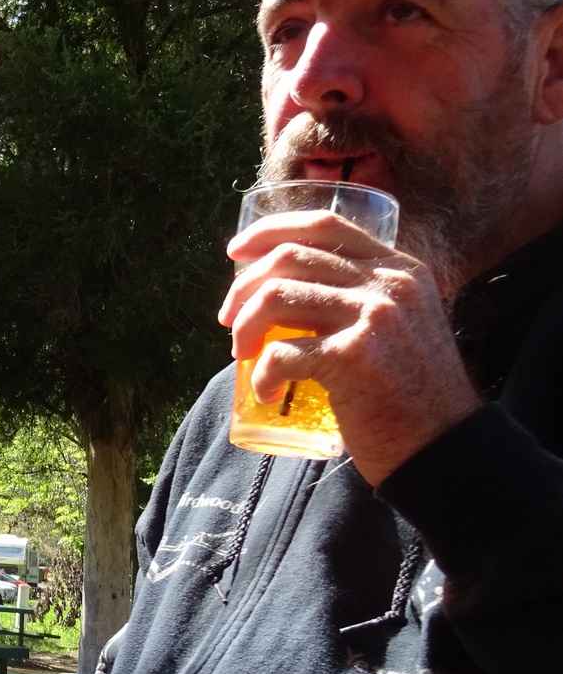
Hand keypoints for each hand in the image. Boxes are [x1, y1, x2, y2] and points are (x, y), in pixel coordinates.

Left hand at [219, 210, 479, 484]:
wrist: (444, 447)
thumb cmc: (411, 395)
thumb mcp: (400, 326)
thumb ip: (363, 301)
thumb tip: (287, 292)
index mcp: (400, 270)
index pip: (325, 226)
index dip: (270, 232)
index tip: (236, 252)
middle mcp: (390, 285)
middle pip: (290, 258)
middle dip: (243, 287)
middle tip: (228, 320)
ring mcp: (373, 317)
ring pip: (275, 297)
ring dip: (243, 326)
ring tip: (241, 354)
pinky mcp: (353, 357)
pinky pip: (280, 353)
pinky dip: (261, 374)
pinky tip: (266, 392)